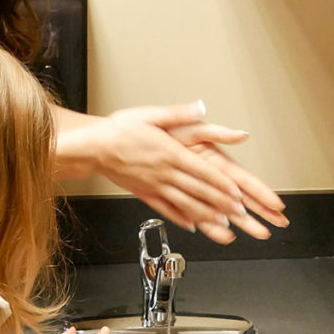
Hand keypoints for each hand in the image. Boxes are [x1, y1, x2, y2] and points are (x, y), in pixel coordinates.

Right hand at [82, 101, 287, 243]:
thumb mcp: (151, 114)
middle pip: (199, 191)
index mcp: (170, 153)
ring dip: (207, 214)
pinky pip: (166, 209)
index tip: (238, 192)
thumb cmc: (119, 130)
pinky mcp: (145, 194)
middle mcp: (164, 173)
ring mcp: (155, 186)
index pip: (203, 171)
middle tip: (240, 212)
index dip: (222, 184)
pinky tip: (192, 225)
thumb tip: (201, 107)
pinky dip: (181, 219)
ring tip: (223, 223)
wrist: (93, 148)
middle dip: (222, 203)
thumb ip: (179, 113)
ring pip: (186, 204)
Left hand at [166, 122, 289, 242]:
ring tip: (260, 233)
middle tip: (278, 223)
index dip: (262, 192)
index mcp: (215, 161)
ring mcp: (198, 189)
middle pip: (241, 198)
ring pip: (224, 210)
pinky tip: (224, 234)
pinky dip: (212, 226)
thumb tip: (240, 133)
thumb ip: (216, 132)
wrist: (131, 147)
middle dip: (261, 211)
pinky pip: (200, 215)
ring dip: (243, 223)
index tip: (276, 203)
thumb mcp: (189, 128)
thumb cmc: (161, 134)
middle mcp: (210, 177)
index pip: (245, 180)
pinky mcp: (182, 198)